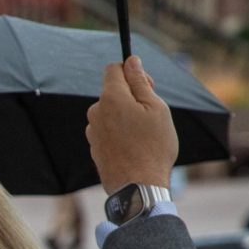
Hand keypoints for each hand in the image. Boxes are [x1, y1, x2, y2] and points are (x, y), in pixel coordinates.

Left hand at [85, 55, 177, 193]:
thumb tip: (131, 61)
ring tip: (144, 135)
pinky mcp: (94, 146)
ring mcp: (92, 131)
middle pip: (113, 92)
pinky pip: (108, 130)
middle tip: (151, 114)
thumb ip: (141, 82)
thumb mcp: (155, 108)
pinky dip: (120, 133)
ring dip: (126, 116)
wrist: (137, 186)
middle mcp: (95, 112)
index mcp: (110, 98)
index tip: (147, 85)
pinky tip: (134, 147)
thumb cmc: (152, 147)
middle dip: (131, 96)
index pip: (113, 69)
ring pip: (111, 112)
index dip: (132, 72)